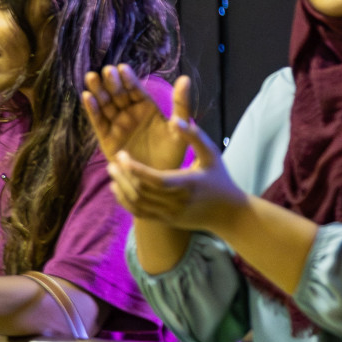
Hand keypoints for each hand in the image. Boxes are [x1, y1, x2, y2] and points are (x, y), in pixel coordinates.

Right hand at [82, 65, 192, 170]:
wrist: (158, 181)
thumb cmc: (172, 154)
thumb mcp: (180, 128)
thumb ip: (181, 104)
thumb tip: (185, 78)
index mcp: (146, 108)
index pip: (135, 90)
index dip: (129, 79)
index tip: (123, 68)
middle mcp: (130, 114)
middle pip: (117, 94)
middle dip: (111, 82)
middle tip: (107, 71)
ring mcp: (117, 125)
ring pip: (105, 104)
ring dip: (98, 91)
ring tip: (92, 78)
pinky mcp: (107, 138)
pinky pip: (98, 122)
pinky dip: (92, 110)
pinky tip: (87, 97)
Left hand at [108, 115, 247, 232]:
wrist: (229, 214)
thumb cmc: (219, 178)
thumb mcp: (211, 154)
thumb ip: (194, 136)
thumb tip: (175, 120)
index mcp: (188, 184)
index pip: (155, 179)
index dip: (135, 168)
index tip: (121, 155)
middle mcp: (177, 202)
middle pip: (141, 192)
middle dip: (123, 176)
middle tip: (112, 162)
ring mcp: (170, 214)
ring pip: (137, 203)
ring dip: (121, 188)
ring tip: (112, 171)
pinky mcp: (166, 221)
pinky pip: (140, 214)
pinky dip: (125, 201)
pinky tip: (117, 188)